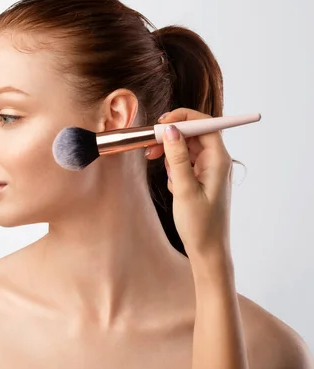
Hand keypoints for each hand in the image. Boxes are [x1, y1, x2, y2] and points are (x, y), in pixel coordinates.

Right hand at [145, 108, 233, 266]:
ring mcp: (209, 170)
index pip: (205, 124)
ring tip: (153, 161)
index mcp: (218, 160)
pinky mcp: (201, 179)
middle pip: (193, 134)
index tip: (161, 123)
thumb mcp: (184, 190)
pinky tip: (170, 182)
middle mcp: (216, 161)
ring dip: (169, 152)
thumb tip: (170, 131)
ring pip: (187, 148)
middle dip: (170, 136)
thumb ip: (177, 158)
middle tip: (149, 145)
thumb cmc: (200, 224)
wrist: (208, 250)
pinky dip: (173, 166)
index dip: (183, 118)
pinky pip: (185, 162)